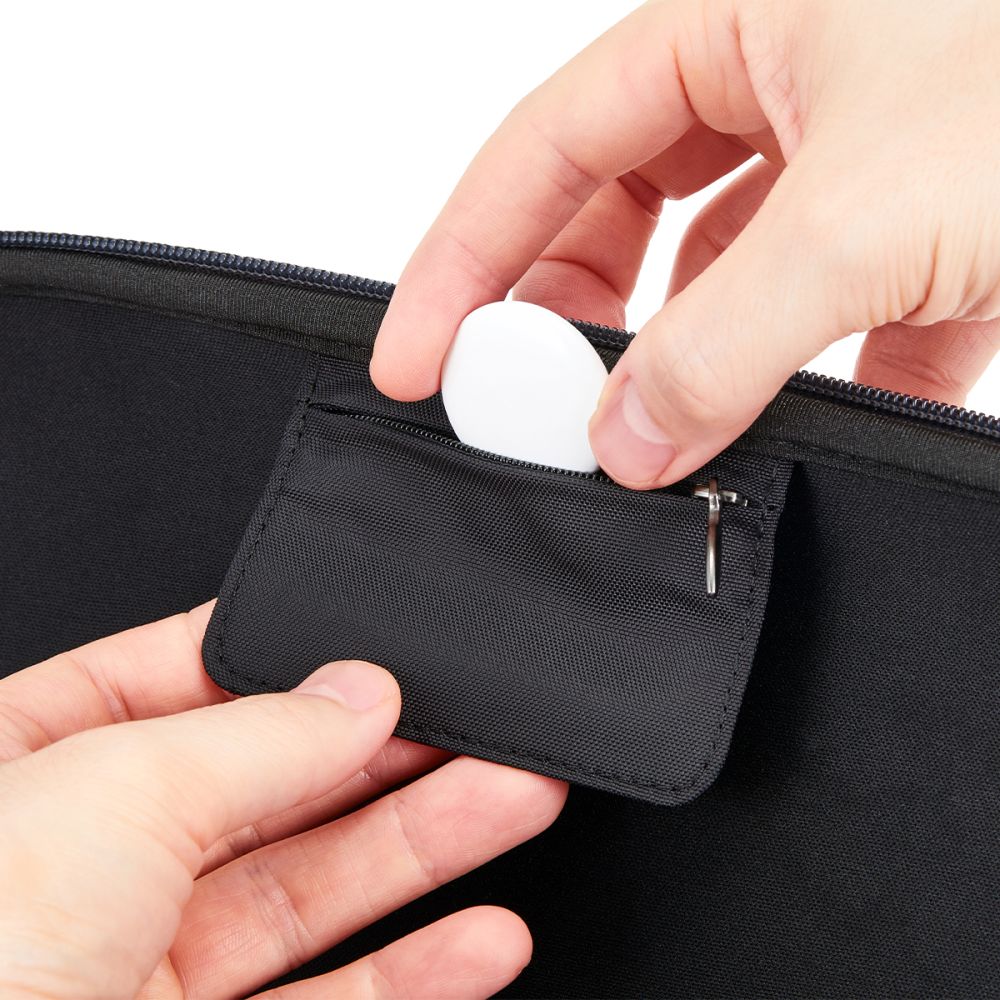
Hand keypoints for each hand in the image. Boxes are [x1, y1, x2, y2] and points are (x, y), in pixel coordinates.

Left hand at [0, 604, 566, 998]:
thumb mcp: (117, 787)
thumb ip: (258, 734)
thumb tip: (360, 693)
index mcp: (30, 759)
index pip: (177, 677)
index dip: (285, 662)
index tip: (376, 655)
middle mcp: (85, 859)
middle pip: (271, 783)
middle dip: (387, 754)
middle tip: (480, 730)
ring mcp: (138, 961)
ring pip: (311, 889)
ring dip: (425, 849)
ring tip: (515, 799)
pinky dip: (411, 975)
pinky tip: (478, 939)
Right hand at [371, 0, 999, 488]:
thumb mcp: (868, 215)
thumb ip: (723, 342)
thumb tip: (625, 441)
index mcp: (733, 21)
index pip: (542, 151)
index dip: (462, 260)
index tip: (412, 359)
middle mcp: (776, 77)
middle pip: (611, 210)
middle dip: (561, 316)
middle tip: (521, 411)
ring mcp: (846, 157)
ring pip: (709, 270)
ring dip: (674, 358)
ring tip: (636, 438)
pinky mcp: (913, 232)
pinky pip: (815, 312)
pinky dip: (793, 381)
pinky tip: (782, 437)